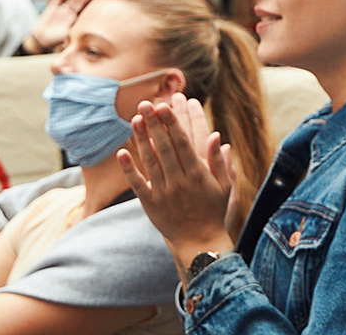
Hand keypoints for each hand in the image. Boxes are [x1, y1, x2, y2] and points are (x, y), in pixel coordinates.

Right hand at [25, 0, 93, 53]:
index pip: (83, 10)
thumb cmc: (54, 41)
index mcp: (73, 21)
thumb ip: (73, 32)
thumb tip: (82, 32)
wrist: (41, 40)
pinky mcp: (52, 9)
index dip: (89, 3)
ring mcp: (61, 10)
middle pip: (79, 2)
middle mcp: (69, 14)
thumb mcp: (66, 36)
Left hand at [119, 93, 236, 262]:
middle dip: (154, 124)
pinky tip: (121, 152)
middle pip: (164, 148)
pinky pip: (138, 184)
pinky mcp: (150, 204)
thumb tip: (216, 136)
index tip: (164, 106)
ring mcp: (164, 193)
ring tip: (134, 119)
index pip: (182, 143)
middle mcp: (179, 182)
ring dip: (141, 140)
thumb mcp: (224, 186)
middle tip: (145, 104)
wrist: (199, 243)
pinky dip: (129, 169)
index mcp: (198, 175)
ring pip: (150, 162)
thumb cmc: (213, 212)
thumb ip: (219, 161)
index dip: (172, 124)